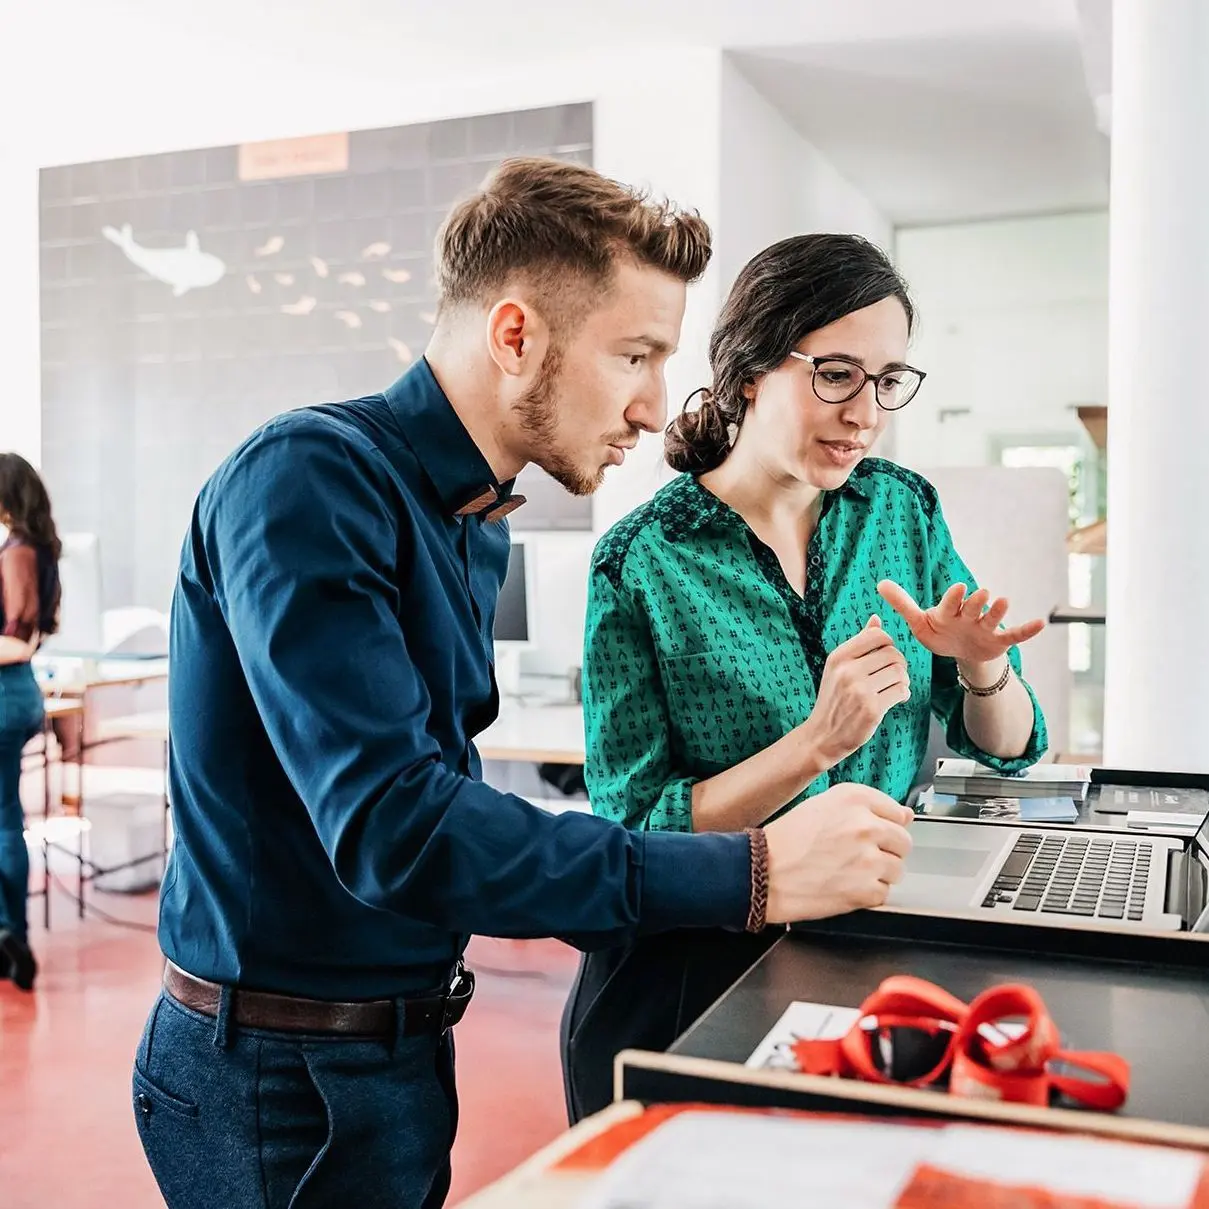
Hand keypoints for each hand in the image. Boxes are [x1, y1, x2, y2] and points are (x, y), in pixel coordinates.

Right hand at [763, 784, 912, 921]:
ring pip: (897, 869)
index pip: (898, 812)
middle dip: (886, 851)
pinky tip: (844, 886)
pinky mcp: (865, 890)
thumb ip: (866, 808)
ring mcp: (868, 859)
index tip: (870, 835)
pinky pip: (883, 893)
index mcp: (855, 799)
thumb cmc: (786, 840)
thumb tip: (907, 816)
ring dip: (878, 874)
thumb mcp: (822, 806)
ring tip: (848, 872)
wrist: (761, 872)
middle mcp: (866, 825)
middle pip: (903, 842)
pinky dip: (867, 894)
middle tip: (858, 857)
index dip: (884, 826)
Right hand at [799, 616, 909, 767]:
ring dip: (903, 680)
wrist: (823, 735)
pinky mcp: (872, 709)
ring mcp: (859, 690)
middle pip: (893, 653)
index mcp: (839, 657)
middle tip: (894, 675)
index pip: (877, 635)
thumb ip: (859, 644)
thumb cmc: (834, 699)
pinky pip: (901, 691)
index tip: (886, 656)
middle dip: (899, 664)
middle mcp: (847, 671)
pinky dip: (903, 694)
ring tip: (894, 687)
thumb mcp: (838, 668)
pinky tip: (895, 698)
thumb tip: (876, 618)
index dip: (889, 644)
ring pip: (899, 672)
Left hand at [876, 580, 1044, 668]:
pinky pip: (1014, 635)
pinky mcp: (998, 640)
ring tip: (1004, 601)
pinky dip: (1026, 630)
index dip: (953, 597)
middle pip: (973, 607)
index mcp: (948, 612)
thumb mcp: (919, 622)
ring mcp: (985, 627)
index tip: (958, 588)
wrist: (960, 652)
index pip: (950, 603)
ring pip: (992, 618)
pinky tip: (1040, 624)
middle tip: (981, 593)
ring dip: (998, 611)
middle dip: (976, 601)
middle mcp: (969, 615)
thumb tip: (879, 583)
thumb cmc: (939, 632)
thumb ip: (902, 604)